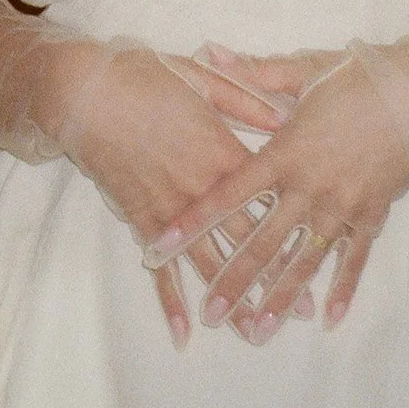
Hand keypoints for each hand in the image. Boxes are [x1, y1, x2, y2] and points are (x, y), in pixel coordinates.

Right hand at [56, 42, 293, 348]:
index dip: (295, 228)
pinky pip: (160, 267)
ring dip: (230, 297)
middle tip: (298, 313)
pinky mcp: (140, 219)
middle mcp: (201, 188)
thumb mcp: (202, 78)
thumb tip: (286, 114)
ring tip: (253, 330)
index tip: (322, 255)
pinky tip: (183, 330)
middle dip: (272, 278)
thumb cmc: (146, 77)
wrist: (86, 92)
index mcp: (222, 151)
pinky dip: (170, 299)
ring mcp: (170, 208)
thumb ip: (245, 98)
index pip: (268, 198)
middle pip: (244, 240)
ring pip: (207, 262)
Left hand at [145, 46, 408, 341]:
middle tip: (212, 313)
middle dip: (235, 280)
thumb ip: (255, 72)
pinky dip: (341, 289)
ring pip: (304, 260)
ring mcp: (343, 205)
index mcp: (286, 151)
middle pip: (264, 241)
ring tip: (258, 330)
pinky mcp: (372, 212)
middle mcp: (310, 186)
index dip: (194, 220)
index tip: (161, 245)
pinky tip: (327, 319)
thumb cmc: (360, 76)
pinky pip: (353, 258)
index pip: (230, 193)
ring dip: (280, 297)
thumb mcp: (305, 69)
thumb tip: (210, 52)